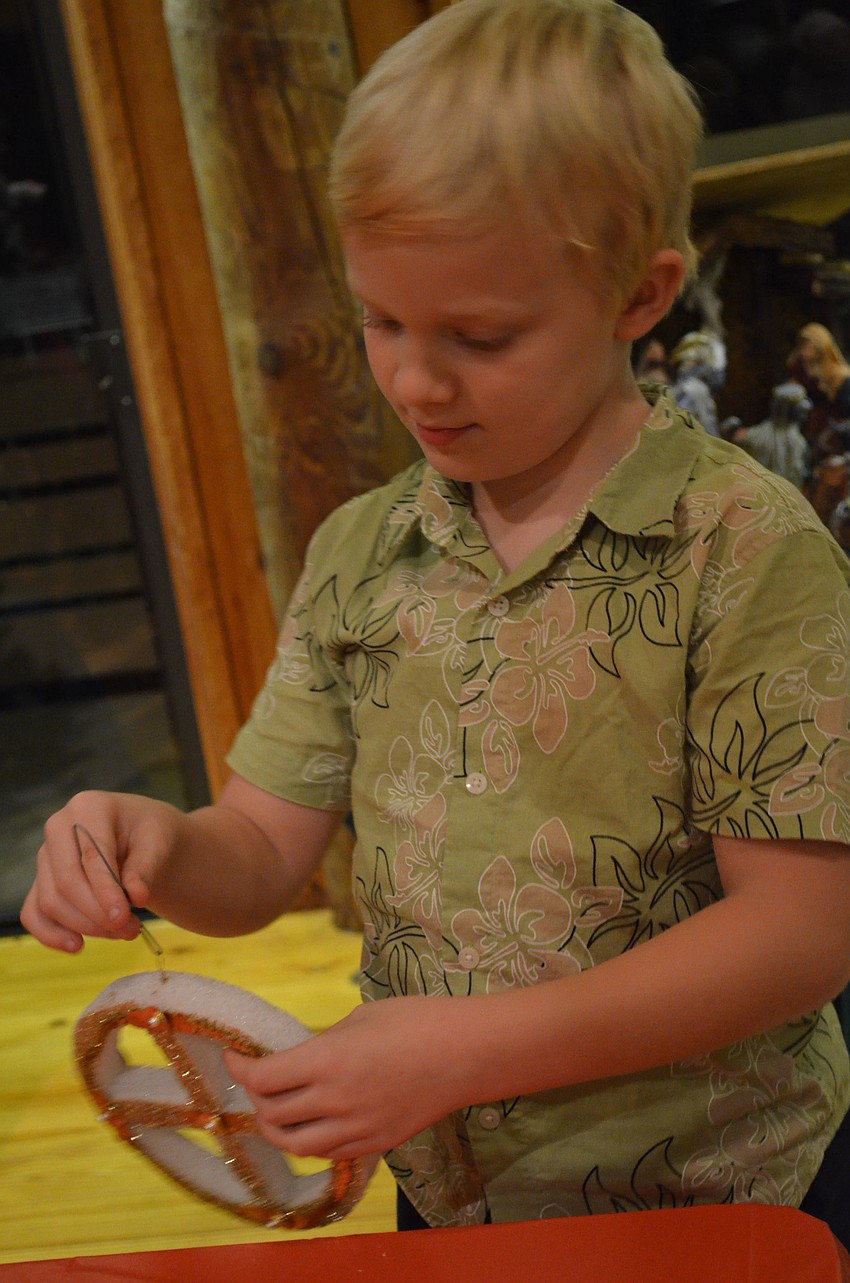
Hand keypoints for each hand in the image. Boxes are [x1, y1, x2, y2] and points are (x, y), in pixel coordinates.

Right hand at [20, 791, 183, 952]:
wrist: (144, 839)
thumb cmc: (151, 834)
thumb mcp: (159, 841)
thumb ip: (146, 867)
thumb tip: (135, 896)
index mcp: (88, 807)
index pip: (90, 856)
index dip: (105, 891)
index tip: (124, 917)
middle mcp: (58, 828)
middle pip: (65, 882)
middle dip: (97, 914)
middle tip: (131, 929)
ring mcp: (46, 856)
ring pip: (51, 902)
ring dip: (86, 926)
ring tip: (124, 932)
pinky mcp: (42, 882)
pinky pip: (34, 913)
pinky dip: (51, 934)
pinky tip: (78, 946)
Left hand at [225, 996, 468, 1160]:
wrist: (466, 1053)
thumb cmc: (416, 1020)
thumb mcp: (360, 1018)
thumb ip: (324, 1043)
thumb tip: (302, 1057)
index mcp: (327, 1060)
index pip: (263, 1077)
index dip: (239, 1067)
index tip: (233, 1055)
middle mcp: (334, 1101)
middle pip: (273, 1112)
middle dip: (254, 1095)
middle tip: (254, 1078)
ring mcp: (355, 1129)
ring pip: (296, 1145)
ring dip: (275, 1128)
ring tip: (272, 1111)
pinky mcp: (375, 1145)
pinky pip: (328, 1153)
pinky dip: (309, 1143)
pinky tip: (309, 1127)